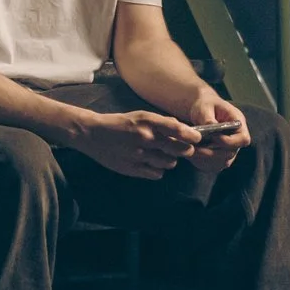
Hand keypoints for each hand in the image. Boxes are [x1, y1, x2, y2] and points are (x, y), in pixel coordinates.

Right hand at [70, 108, 198, 178]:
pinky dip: (157, 169)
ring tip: (160, 155)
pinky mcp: (133, 168)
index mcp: (148, 122)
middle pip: (180, 150)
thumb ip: (161, 123)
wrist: (93, 134)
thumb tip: (182, 129)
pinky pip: (157, 174)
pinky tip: (150, 163)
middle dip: (185, 150)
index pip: (179, 130)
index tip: (197, 138)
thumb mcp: (140, 115)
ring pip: (170, 163)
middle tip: (183, 149)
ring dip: (170, 160)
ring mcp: (140, 155)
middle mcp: (146, 138)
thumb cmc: (120, 123)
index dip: (192, 136)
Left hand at [182, 92, 251, 172]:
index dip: (230, 142)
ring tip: (190, 152)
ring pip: (221, 162)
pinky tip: (190, 155)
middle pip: (230, 154)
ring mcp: (229, 149)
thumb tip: (211, 125)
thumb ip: (207, 116)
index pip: (243, 139)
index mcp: (238, 123)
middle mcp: (236, 139)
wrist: (200, 111)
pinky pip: (212, 166)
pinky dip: (201, 163)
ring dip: (205, 160)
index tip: (214, 138)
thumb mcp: (204, 107)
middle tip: (195, 149)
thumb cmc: (204, 105)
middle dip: (212, 153)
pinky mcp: (219, 157)